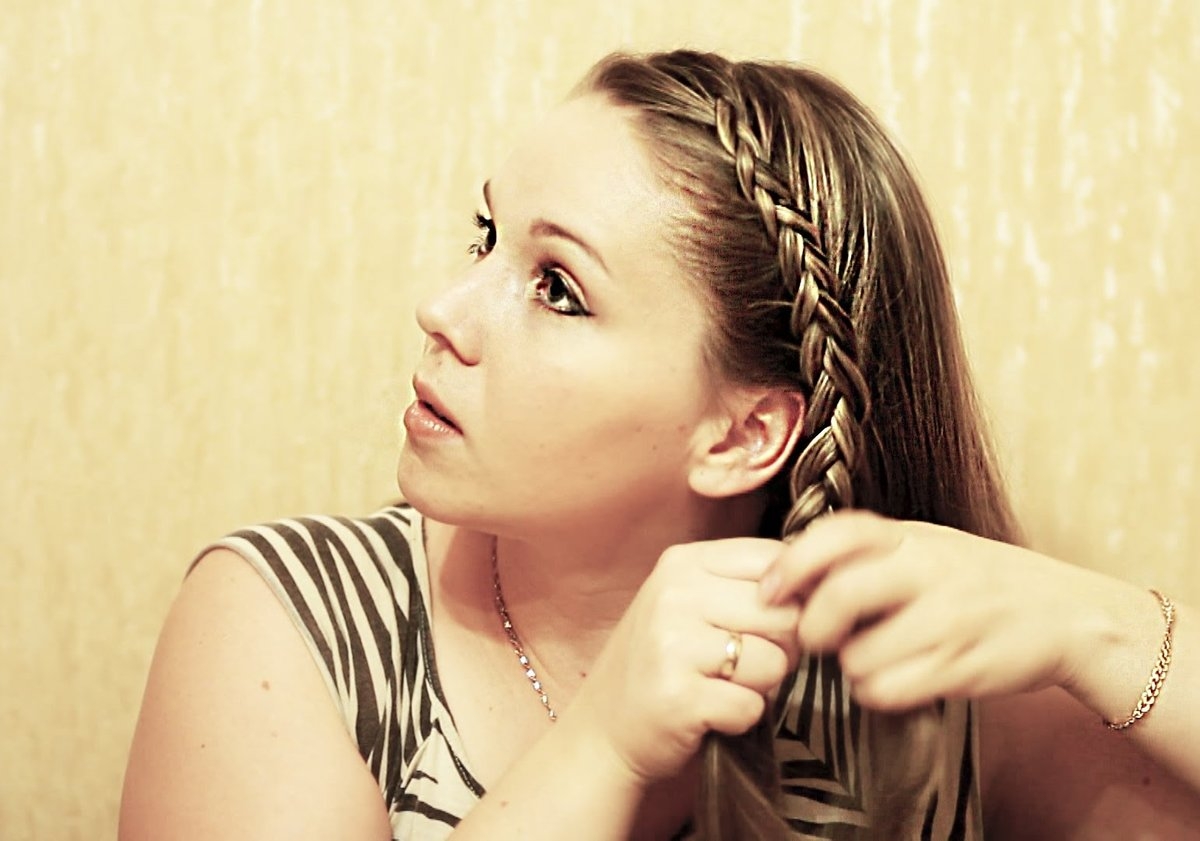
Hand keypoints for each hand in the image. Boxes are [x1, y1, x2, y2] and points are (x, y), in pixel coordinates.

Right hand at [565, 539, 801, 785]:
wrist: (603, 731)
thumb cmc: (661, 665)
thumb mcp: (691, 604)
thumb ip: (744, 586)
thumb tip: (819, 587)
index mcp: (682, 562)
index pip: (775, 559)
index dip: (790, 598)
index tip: (764, 624)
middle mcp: (675, 594)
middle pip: (784, 613)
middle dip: (779, 648)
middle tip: (742, 665)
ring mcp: (673, 645)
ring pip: (775, 662)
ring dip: (759, 687)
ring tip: (719, 686)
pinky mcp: (679, 697)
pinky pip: (752, 707)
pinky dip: (739, 719)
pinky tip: (707, 712)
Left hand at [757, 510, 1147, 713]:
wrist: (1068, 614)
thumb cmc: (980, 581)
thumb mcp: (926, 546)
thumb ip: (866, 553)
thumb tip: (787, 572)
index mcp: (911, 536)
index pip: (835, 534)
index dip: (791, 564)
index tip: (769, 591)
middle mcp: (928, 570)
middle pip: (838, 597)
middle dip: (812, 629)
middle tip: (815, 638)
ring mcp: (948, 619)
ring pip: (857, 657)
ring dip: (850, 668)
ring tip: (869, 659)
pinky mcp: (961, 666)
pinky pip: (888, 690)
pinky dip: (878, 693)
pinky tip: (894, 680)